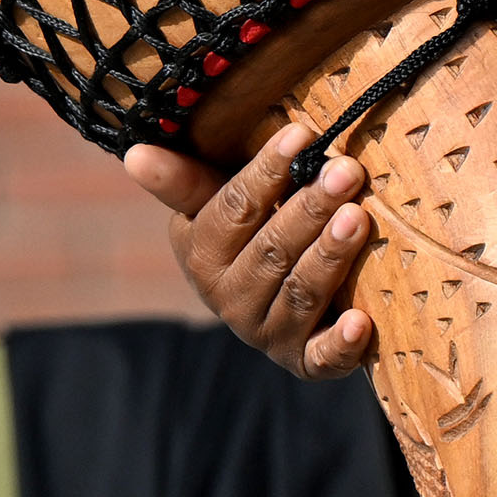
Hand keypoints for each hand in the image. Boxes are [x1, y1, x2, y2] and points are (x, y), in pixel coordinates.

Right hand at [121, 124, 377, 376]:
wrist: (271, 310)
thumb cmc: (248, 237)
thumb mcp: (211, 208)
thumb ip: (184, 182)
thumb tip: (135, 154)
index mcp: (203, 256)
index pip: (233, 211)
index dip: (266, 172)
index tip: (301, 133)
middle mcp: (230, 299)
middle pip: (271, 251)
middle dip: (309, 210)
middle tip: (346, 172)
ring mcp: (268, 334)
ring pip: (299, 294)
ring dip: (328, 257)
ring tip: (358, 219)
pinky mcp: (306, 363)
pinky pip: (321, 358)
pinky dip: (340, 344)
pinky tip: (361, 324)